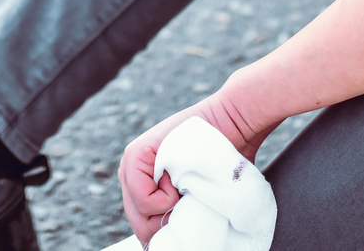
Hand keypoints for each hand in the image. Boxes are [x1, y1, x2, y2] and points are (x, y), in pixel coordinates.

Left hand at [117, 85, 271, 245]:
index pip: (143, 230)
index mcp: (141, 187)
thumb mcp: (197, 198)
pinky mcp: (134, 155)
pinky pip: (143, 200)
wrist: (233, 125)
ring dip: (170, 211)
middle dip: (168, 226)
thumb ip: (178, 217)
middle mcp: (129, 175)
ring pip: (140, 215)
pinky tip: (180, 179)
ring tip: (188, 187)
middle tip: (192, 203)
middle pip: (139, 225)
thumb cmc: (224, 165)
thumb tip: (168, 247)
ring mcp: (129, 164)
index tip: (190, 221)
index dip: (167, 237)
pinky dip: (165, 198)